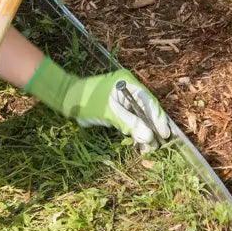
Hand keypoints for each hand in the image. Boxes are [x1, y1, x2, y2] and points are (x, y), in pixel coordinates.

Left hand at [25, 57, 170, 152]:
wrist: (66, 99)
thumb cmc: (86, 101)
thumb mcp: (108, 112)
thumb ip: (129, 123)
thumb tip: (149, 136)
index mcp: (127, 83)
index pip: (148, 101)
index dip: (158, 118)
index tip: (164, 134)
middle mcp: (128, 89)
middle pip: (146, 109)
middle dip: (152, 127)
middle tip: (158, 143)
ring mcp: (123, 99)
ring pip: (139, 117)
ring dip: (143, 131)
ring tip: (148, 147)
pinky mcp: (117, 109)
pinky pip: (130, 120)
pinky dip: (134, 131)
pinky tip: (138, 142)